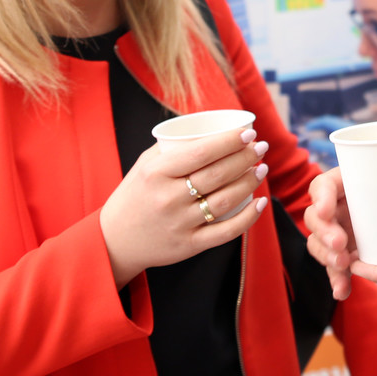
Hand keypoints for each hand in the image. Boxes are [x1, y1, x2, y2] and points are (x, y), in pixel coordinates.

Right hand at [99, 127, 268, 286]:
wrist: (115, 241)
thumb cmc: (134, 195)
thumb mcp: (144, 166)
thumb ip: (172, 148)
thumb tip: (210, 130)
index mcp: (156, 173)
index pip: (200, 153)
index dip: (229, 141)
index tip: (249, 133)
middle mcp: (168, 198)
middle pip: (217, 175)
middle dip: (245, 158)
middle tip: (260, 148)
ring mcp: (180, 223)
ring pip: (225, 201)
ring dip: (249, 183)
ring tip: (262, 168)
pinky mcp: (189, 245)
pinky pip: (226, 232)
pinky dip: (248, 217)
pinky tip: (260, 203)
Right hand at [305, 168, 357, 300]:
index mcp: (348, 183)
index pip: (323, 184)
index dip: (320, 196)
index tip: (327, 210)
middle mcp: (339, 207)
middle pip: (315, 218)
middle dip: (322, 233)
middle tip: (341, 245)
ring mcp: (339, 231)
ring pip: (318, 244)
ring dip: (326, 257)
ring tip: (344, 266)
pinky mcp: (346, 254)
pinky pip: (334, 268)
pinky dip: (337, 280)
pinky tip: (343, 291)